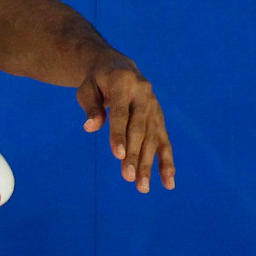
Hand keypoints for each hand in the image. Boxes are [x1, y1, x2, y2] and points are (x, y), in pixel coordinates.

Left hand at [76, 57, 173, 192]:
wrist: (118, 68)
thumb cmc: (97, 82)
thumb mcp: (87, 89)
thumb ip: (90, 107)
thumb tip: (90, 127)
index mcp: (125, 84)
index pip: (122, 114)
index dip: (120, 135)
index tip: (118, 156)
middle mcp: (144, 95)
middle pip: (140, 129)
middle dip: (135, 155)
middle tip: (129, 178)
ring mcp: (155, 107)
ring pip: (154, 138)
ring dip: (149, 164)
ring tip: (142, 187)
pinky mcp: (159, 118)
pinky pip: (164, 142)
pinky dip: (166, 162)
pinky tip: (168, 183)